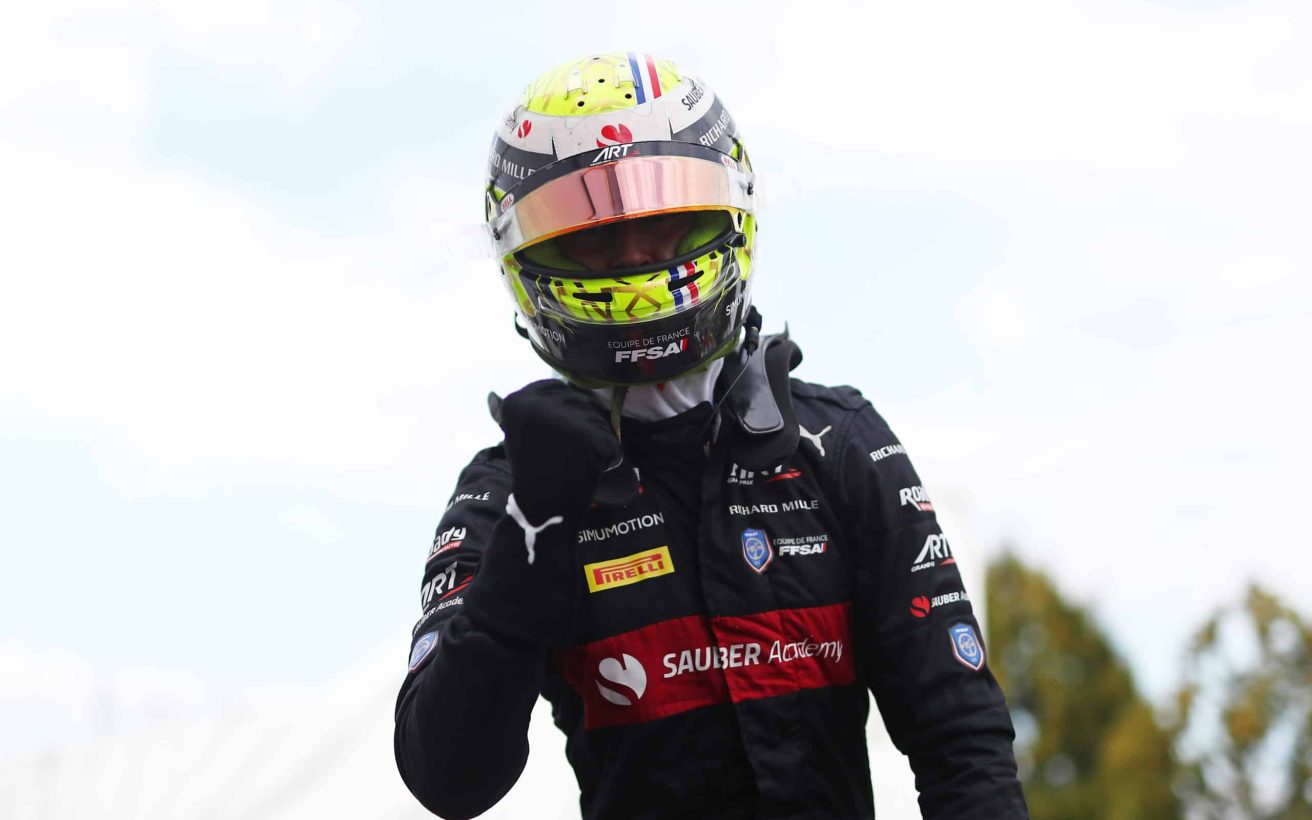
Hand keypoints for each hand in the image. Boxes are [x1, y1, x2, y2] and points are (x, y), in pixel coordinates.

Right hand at [496, 379, 618, 522]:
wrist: (542, 506)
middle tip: (566, 450)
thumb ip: (507, 412)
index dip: (563, 410)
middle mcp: (542, 406)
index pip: (557, 387)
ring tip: (576, 459)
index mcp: (518, 401)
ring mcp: (569, 421)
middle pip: (580, 400)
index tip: (556, 433)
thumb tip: (491, 394)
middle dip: (581, 423)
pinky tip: (589, 468)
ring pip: (598, 418)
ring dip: (594, 438)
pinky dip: (606, 455)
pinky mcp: (593, 438)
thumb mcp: (514, 435)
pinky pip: (610, 439)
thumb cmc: (529, 469)